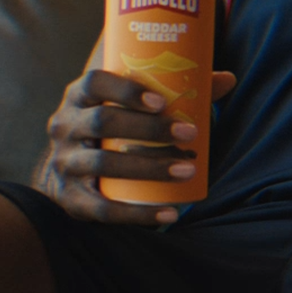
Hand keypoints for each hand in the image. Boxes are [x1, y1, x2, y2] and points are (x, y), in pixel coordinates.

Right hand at [38, 68, 236, 225]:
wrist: (67, 171)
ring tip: (188, 169)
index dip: (127, 90)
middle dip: (149, 129)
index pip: (95, 83)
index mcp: (78, 97)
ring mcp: (64, 163)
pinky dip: (138, 214)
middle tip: (190, 134)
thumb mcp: (128, 105)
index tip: (162, 101)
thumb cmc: (112, 127)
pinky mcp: (70, 198)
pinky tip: (170, 214)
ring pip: (102, 164)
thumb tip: (227, 79)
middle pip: (102, 122)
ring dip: (149, 168)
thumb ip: (175, 90)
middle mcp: (64, 127)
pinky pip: (102, 208)